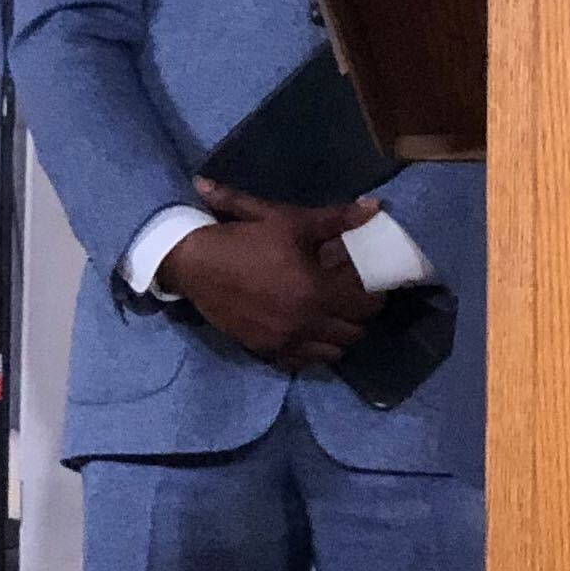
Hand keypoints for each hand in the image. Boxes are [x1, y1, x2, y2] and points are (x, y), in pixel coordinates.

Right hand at [167, 182, 385, 368]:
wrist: (193, 263)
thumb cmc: (244, 238)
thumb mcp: (290, 221)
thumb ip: (336, 219)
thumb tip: (374, 208)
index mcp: (315, 290)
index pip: (366, 305)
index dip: (376, 295)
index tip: (372, 284)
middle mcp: (304, 322)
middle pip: (354, 333)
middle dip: (359, 317)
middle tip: (353, 299)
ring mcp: (284, 341)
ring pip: (331, 354)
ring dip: (338, 337)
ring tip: (332, 316)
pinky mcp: (265, 350)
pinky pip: (302, 362)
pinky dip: (312, 351)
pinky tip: (307, 331)